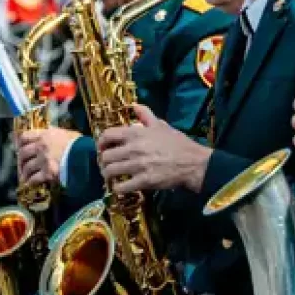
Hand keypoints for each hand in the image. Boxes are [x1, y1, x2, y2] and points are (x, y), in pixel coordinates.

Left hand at [18, 128, 79, 185]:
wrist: (87, 158)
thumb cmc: (80, 144)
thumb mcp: (67, 133)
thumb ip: (55, 131)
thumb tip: (49, 129)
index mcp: (45, 135)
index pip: (24, 137)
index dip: (19, 143)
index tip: (19, 147)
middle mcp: (41, 147)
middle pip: (23, 153)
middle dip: (20, 160)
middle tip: (21, 165)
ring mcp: (43, 161)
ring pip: (27, 167)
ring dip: (24, 172)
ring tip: (24, 176)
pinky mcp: (48, 174)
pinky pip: (34, 179)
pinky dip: (30, 182)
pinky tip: (29, 184)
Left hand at [98, 104, 212, 192]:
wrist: (193, 162)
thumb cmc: (177, 143)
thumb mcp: (161, 125)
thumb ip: (146, 115)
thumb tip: (134, 105)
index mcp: (136, 133)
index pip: (107, 135)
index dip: (101, 143)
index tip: (102, 148)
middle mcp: (133, 148)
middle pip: (106, 156)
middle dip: (103, 162)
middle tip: (107, 165)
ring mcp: (138, 165)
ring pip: (110, 171)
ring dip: (108, 175)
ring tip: (111, 177)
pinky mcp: (144, 181)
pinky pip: (121, 187)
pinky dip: (117, 188)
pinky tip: (120, 187)